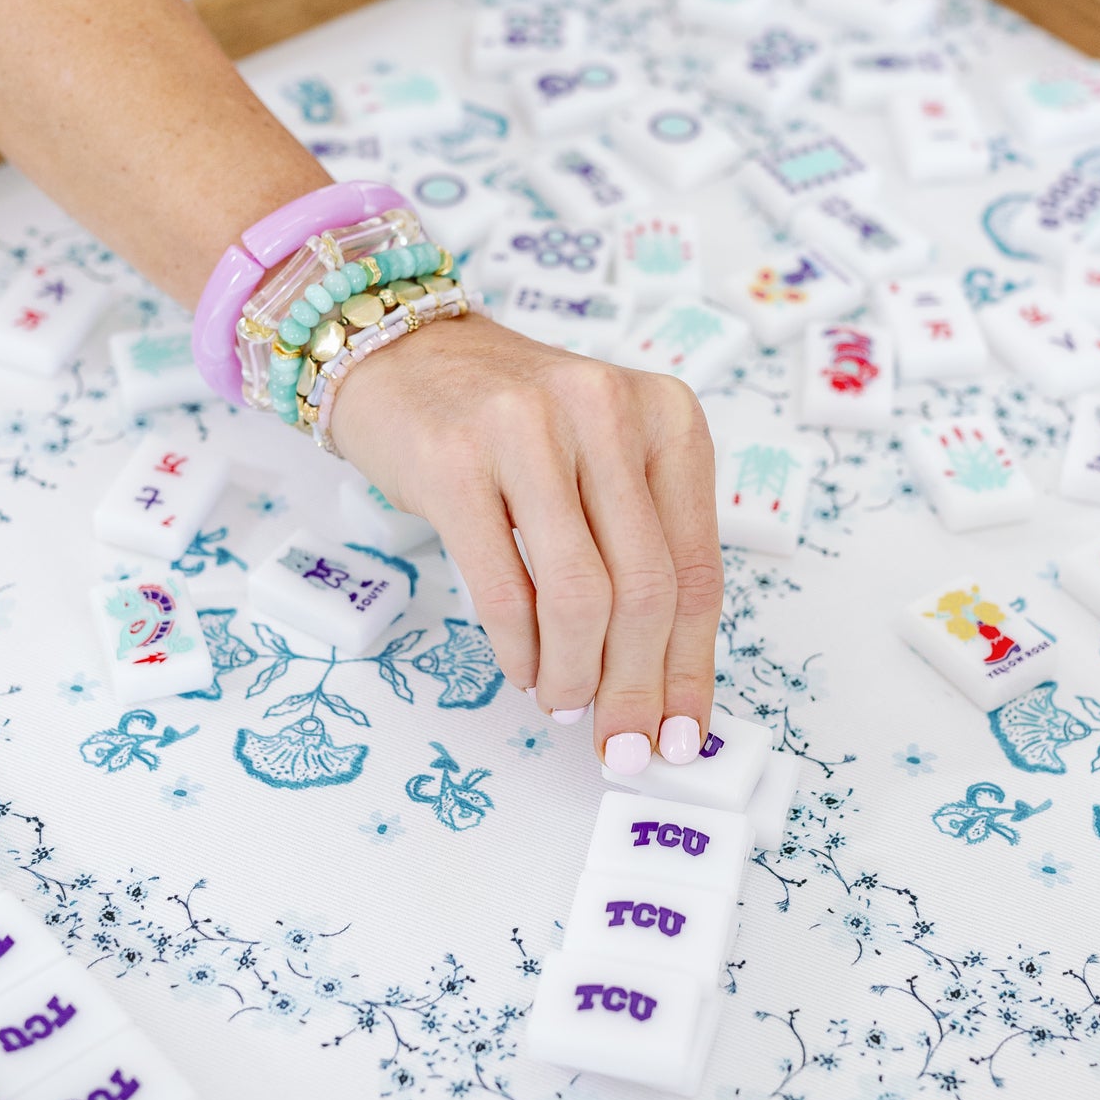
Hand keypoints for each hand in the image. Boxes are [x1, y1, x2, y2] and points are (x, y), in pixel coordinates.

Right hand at [331, 314, 723, 770]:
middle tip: (622, 743)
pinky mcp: (455, 461)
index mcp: (667, 416)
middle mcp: (606, 412)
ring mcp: (528, 430)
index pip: (695, 567)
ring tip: (564, 704)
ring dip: (575, 676)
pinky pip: (504, 589)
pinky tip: (524, 668)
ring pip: (579, 597)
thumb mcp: (604, 462)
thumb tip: (663, 684)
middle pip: (644, 590)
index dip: (692, 667)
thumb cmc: (512, 424)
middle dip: (636, 688)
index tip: (684, 737)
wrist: (404, 356)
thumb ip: (640, 550)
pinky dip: (520, 650)